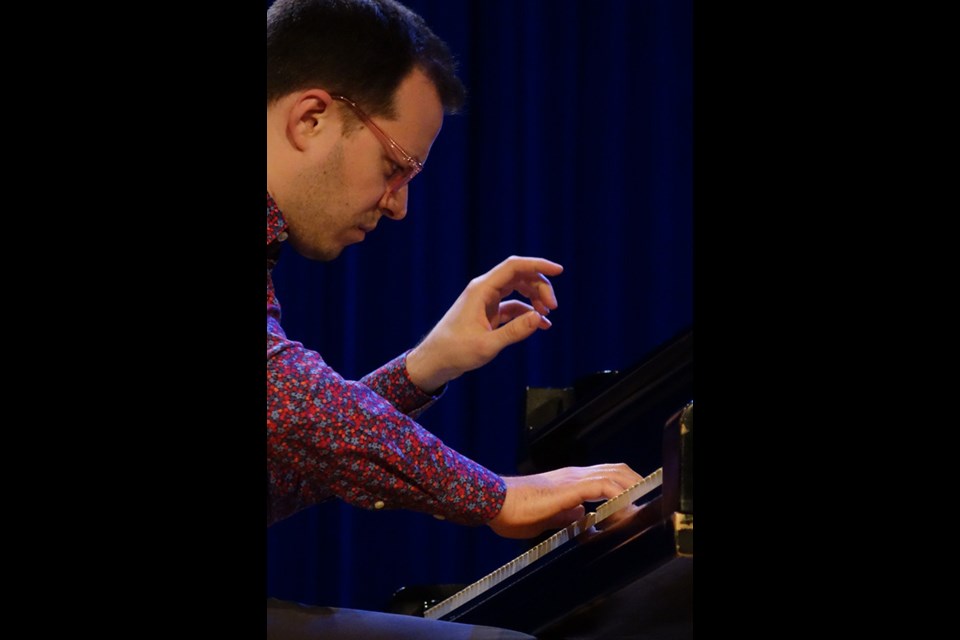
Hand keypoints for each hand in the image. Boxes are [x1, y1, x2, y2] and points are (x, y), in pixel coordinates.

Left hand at [406, 256, 562, 392]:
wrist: (434, 361)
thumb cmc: (454, 351)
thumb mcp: (487, 345)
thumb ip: (514, 331)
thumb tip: (540, 318)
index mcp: (481, 290)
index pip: (514, 267)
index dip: (537, 265)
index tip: (559, 271)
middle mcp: (484, 290)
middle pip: (519, 276)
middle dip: (540, 287)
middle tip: (553, 307)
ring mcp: (486, 301)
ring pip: (518, 290)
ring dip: (535, 299)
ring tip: (547, 315)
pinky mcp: (488, 313)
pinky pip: (513, 306)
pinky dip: (528, 313)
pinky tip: (541, 324)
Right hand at [487, 463, 641, 538]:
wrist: (493, 501)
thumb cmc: (512, 510)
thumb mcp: (547, 516)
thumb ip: (565, 515)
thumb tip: (581, 518)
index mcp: (568, 480)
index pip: (604, 475)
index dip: (623, 486)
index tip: (632, 505)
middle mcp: (573, 474)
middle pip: (615, 469)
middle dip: (633, 483)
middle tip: (642, 503)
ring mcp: (571, 479)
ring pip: (613, 474)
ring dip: (630, 489)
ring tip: (637, 507)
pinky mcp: (569, 488)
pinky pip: (603, 487)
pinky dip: (618, 497)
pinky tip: (622, 509)